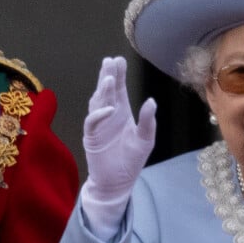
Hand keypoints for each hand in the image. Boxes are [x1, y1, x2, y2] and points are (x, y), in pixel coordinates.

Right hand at [82, 56, 155, 238]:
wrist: (118, 182)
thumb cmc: (131, 161)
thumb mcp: (145, 140)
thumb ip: (148, 122)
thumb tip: (151, 101)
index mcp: (122, 114)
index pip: (119, 90)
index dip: (118, 75)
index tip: (119, 60)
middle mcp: (109, 116)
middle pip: (106, 92)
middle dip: (108, 76)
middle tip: (110, 61)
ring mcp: (98, 125)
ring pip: (98, 103)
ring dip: (102, 92)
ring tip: (108, 78)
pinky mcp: (92, 138)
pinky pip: (92, 122)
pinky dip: (100, 115)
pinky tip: (109, 108)